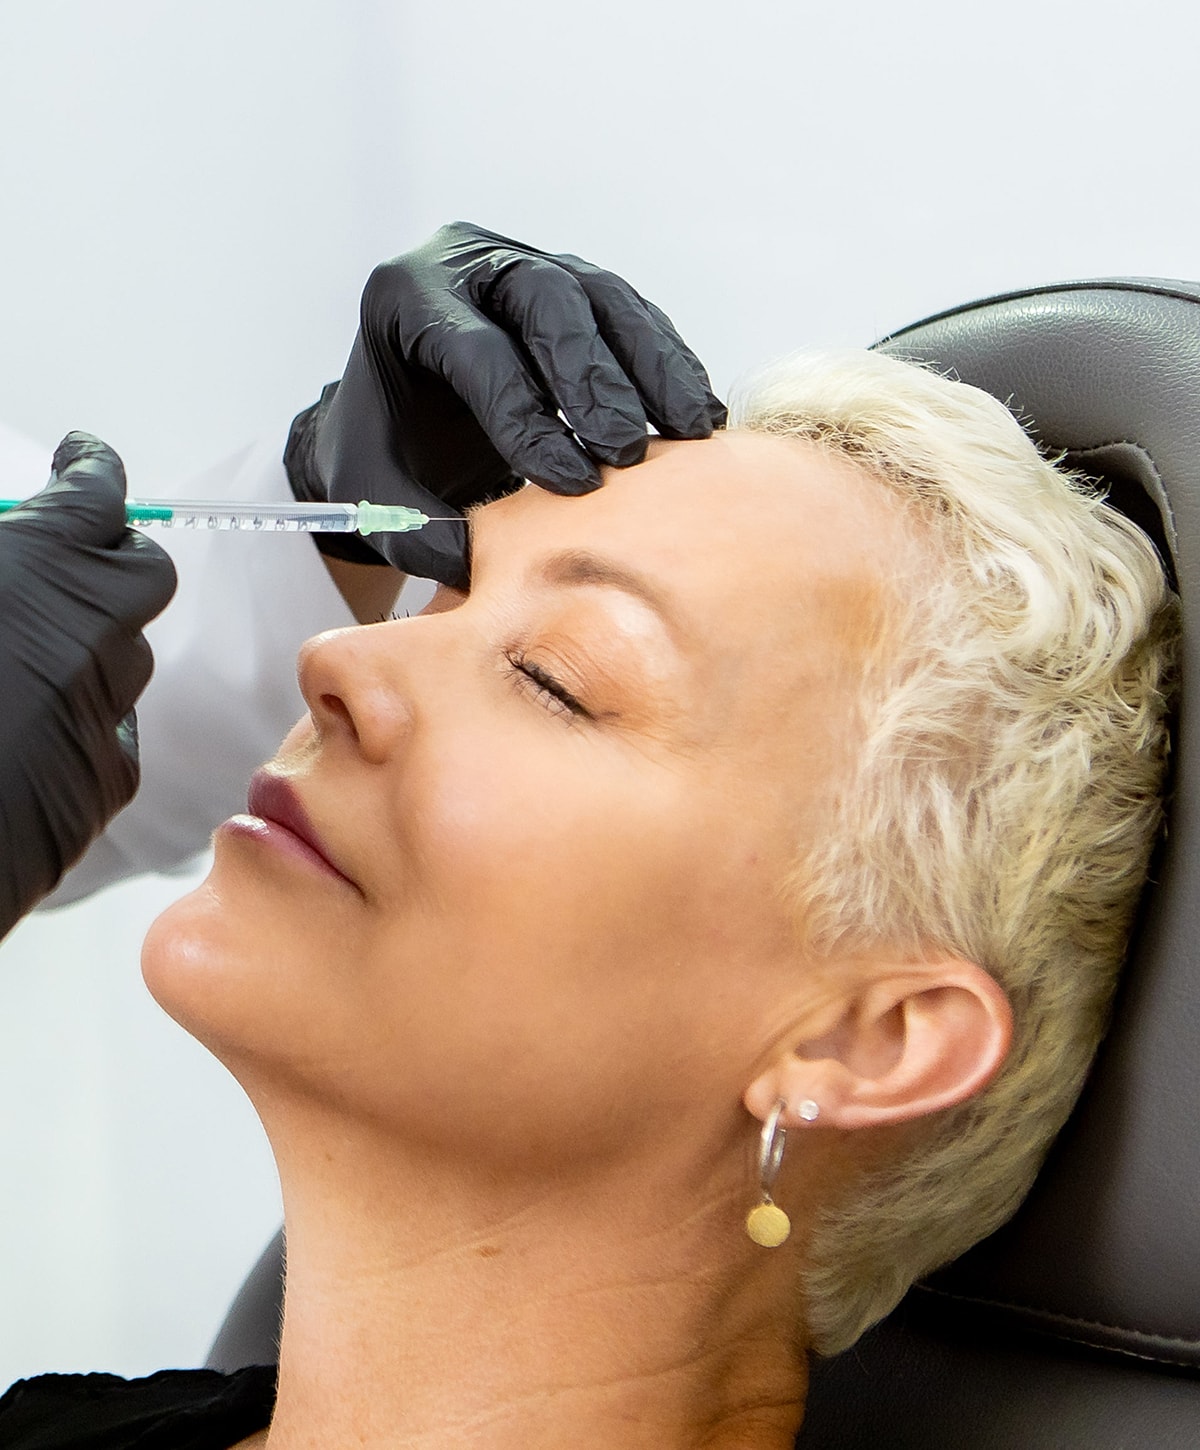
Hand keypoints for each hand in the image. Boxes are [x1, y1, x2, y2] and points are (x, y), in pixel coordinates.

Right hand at [0, 433, 176, 936]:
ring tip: (25, 653)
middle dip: (112, 554)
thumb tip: (13, 541)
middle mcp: (89, 634)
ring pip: (126, 655)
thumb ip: (1, 553)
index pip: (96, 494)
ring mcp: (104, 709)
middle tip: (68, 557)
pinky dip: (81, 717)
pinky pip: (111, 729)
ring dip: (92, 642)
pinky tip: (26, 729)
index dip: (89, 468)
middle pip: (140, 570)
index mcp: (41, 569)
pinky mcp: (106, 779)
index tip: (81, 458)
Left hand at [285, 222, 725, 588]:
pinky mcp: (580, 287)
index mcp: (405, 299)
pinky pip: (633, 316)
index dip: (525, 415)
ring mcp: (531, 267)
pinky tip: (697, 415)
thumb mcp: (379, 497)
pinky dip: (667, 365)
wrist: (401, 423)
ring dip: (651, 368)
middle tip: (624, 453)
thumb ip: (422, 532)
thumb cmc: (387, 454)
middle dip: (593, 381)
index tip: (570, 483)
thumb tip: (485, 565)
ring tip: (687, 434)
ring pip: (604, 298)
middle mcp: (470, 264)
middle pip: (547, 301)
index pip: (476, 349)